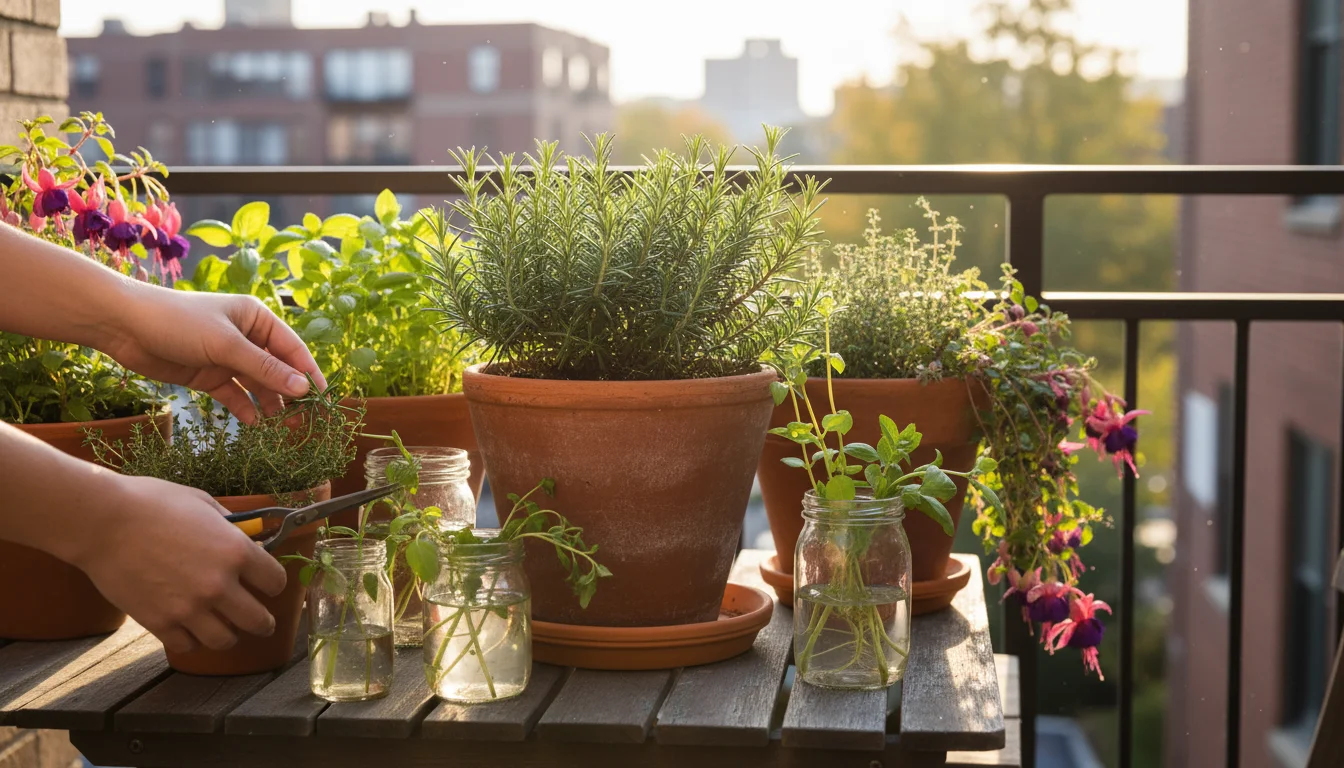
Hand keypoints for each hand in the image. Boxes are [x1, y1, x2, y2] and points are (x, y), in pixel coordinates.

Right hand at [73, 474, 286, 652]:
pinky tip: (189, 629)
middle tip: (260, 621)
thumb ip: (229, 523)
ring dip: (228, 634)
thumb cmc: (152, 503)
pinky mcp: (159, 623)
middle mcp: (219, 585)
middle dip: (263, 622)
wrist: (102, 522)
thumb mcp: (202, 502)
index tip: (267, 585)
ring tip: (224, 628)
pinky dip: (191, 640)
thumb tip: (245, 534)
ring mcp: (189, 608)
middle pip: (258, 621)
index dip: (273, 584)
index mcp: (236, 552)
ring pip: (225, 640)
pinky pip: (187, 646)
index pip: (276, 582)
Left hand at [104, 284, 325, 422]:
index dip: (310, 375)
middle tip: (305, 423)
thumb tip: (303, 389)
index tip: (324, 402)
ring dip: (270, 405)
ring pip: (258, 385)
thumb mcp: (226, 345)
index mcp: (257, 319)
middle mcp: (247, 337)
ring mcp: (227, 357)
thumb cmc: (178, 322)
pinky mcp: (209, 375)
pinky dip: (245, 409)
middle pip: (278, 369)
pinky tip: (255, 425)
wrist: (124, 326)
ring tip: (283, 430)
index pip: (293, 349)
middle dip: (292, 395)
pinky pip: (234, 395)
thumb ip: (265, 368)